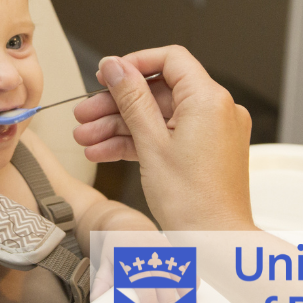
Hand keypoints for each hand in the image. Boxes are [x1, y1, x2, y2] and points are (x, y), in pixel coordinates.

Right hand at [73, 46, 254, 230]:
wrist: (215, 243)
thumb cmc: (193, 202)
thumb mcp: (151, 143)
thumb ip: (131, 98)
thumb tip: (115, 67)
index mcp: (209, 100)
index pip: (170, 60)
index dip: (134, 64)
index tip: (107, 75)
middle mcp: (217, 111)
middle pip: (158, 92)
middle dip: (116, 104)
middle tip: (85, 115)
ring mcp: (212, 132)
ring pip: (157, 117)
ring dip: (119, 126)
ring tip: (87, 139)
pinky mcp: (205, 152)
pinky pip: (167, 136)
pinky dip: (138, 142)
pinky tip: (105, 152)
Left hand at [92, 231, 198, 302]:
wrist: (126, 224)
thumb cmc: (116, 248)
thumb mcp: (104, 263)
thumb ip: (101, 284)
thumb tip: (96, 302)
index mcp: (130, 259)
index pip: (141, 281)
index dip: (147, 299)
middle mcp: (148, 254)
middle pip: (163, 280)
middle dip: (170, 302)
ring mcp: (162, 250)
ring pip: (178, 273)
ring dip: (187, 294)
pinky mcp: (172, 248)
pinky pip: (185, 265)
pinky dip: (191, 279)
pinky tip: (193, 294)